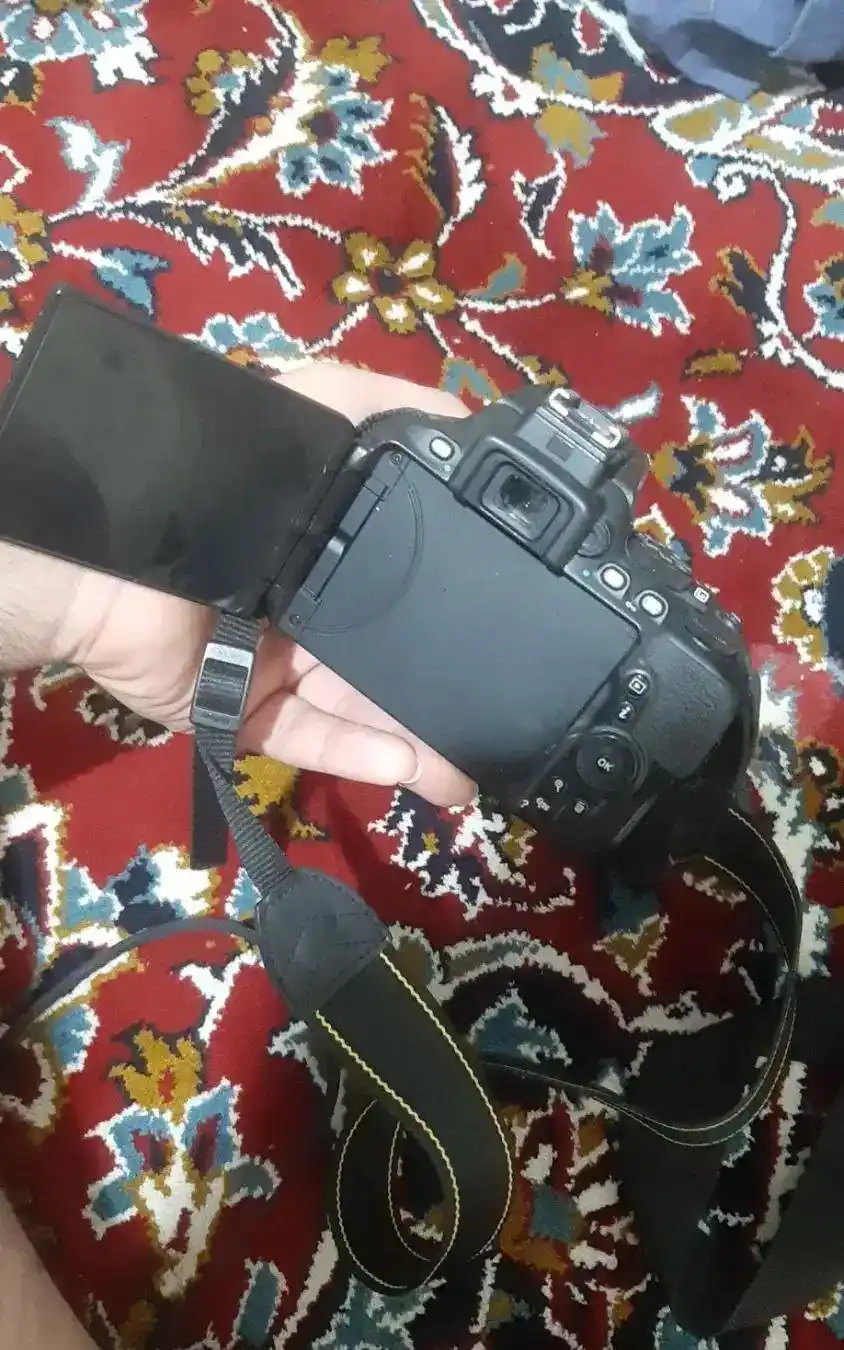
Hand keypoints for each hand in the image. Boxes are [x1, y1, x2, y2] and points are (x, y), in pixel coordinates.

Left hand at [0, 364, 474, 807]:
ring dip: (414, 745)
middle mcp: (307, 617)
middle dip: (442, 707)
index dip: (453, 625)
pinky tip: (405, 760)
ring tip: (465, 775)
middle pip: (387, 670)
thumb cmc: (215, 470)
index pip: (405, 600)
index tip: (509, 647)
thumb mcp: (312, 405)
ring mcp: (272, 669)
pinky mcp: (237, 710)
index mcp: (328, 560)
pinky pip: (303, 738)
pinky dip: (353, 751)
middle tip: (496, 735)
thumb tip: (474, 424)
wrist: (106, 542)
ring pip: (356, 714)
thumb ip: (385, 405)